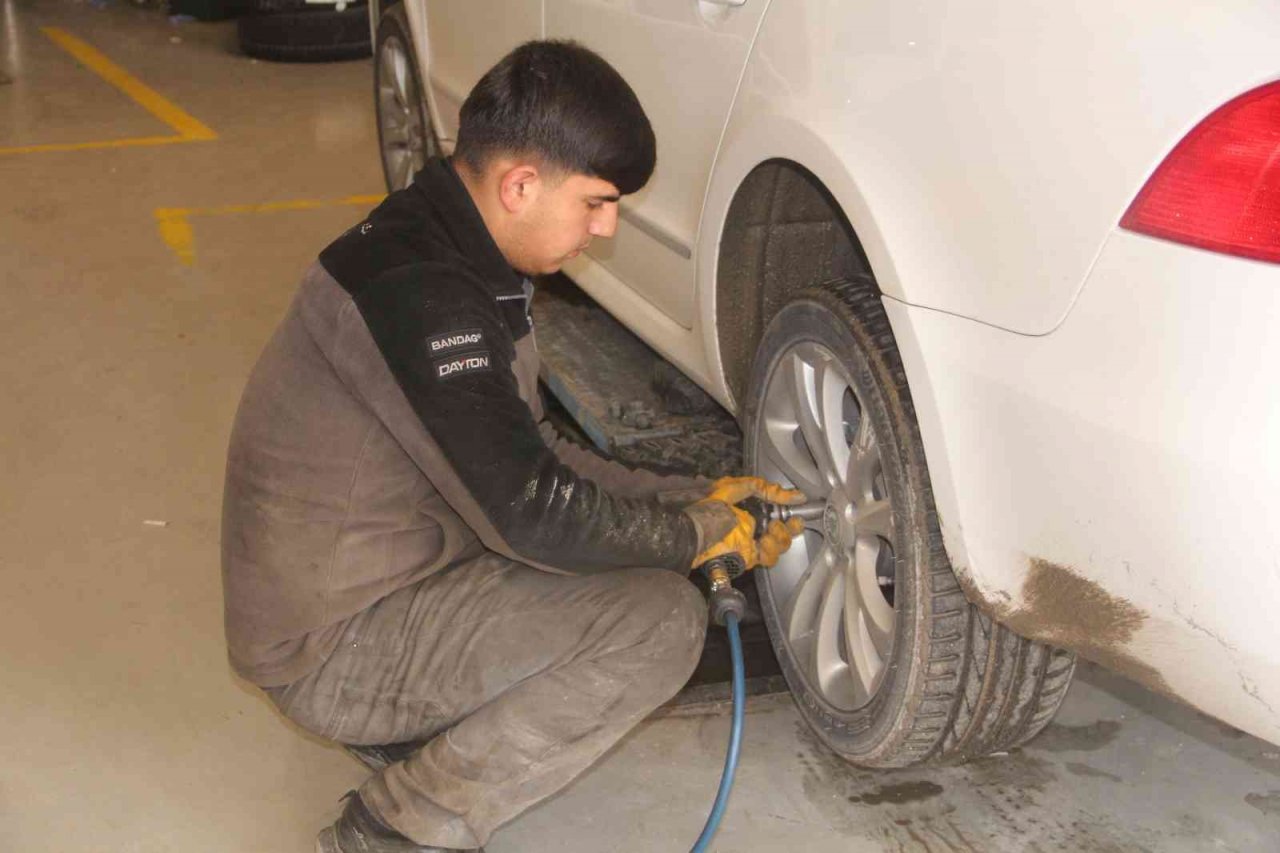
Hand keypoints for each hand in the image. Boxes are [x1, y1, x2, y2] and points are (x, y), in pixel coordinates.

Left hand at [684, 477, 806, 570]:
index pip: (778, 514)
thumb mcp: (738, 487)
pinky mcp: (749, 557)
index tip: (800, 505)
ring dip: (782, 537)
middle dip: (791, 527)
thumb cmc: (710, 507)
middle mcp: (754, 529)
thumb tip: (796, 495)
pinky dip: (771, 548)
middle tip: (793, 522)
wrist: (695, 530)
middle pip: (784, 533)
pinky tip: (765, 540)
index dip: (790, 511)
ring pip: (780, 546)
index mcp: (752, 512)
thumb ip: (766, 489)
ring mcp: (752, 544)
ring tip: (772, 529)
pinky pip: (769, 557)